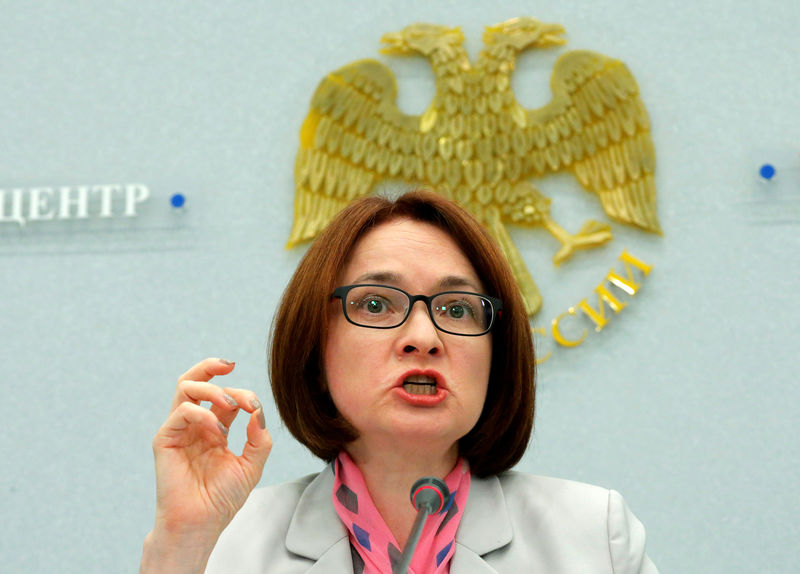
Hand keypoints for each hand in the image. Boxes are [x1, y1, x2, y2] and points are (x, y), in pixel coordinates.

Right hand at [141, 358, 271, 571]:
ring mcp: (179, 430)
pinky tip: (219, 432)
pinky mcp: (166, 439)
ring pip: (185, 387)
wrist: (202, 523)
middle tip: (230, 365)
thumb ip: (259, 438)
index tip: (256, 407)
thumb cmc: (223, 498)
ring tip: (231, 403)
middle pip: (195, 381)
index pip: (225, 397)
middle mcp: (195, 425)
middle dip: (212, 367)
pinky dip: (204, 414)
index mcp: (214, 429)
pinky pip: (182, 411)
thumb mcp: (252, 465)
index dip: (244, 395)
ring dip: (211, 388)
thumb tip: (258, 412)